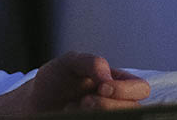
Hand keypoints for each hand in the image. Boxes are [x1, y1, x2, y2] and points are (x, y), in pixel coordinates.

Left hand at [21, 51, 149, 111]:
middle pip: (135, 109)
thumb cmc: (56, 80)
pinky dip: (87, 119)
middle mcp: (120, 103)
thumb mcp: (69, 62)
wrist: (35, 102)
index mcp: (119, 83)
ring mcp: (111, 116)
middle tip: (84, 101)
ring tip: (74, 108)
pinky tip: (73, 116)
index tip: (101, 87)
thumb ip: (91, 62)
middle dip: (107, 104)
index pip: (141, 88)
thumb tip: (109, 79)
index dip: (125, 89)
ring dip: (97, 114)